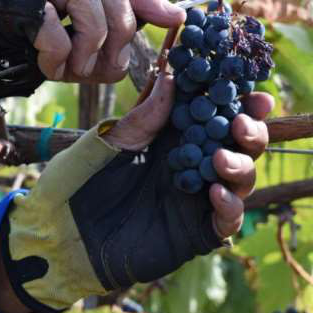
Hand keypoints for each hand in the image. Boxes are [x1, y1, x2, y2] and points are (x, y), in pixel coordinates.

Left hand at [1, 74, 273, 312]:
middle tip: (242, 123)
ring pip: (241, 178)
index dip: (239, 100)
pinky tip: (215, 192)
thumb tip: (172, 77)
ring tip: (221, 158)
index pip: (216, 111)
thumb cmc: (78, 182)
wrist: (59, 235)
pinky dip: (230, 205)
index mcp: (174, 134)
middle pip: (240, 143)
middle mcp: (194, 161)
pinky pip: (226, 219)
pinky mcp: (196, 230)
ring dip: (241, 164)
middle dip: (252, 130)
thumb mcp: (110, 142)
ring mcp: (198, 196)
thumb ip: (144, 116)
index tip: (254, 90)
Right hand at [33, 0, 184, 82]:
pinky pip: (57, 38)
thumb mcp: (77, 30)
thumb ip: (116, 26)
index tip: (178, 20)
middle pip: (121, 16)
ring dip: (84, 60)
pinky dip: (56, 62)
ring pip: (96, 25)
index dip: (154, 6)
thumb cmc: (29, 30)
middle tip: (92, 71)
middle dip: (114, 53)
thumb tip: (174, 16)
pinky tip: (46, 65)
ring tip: (67, 69)